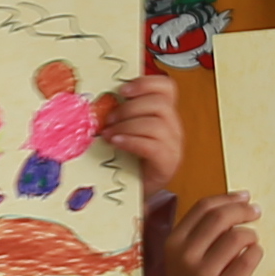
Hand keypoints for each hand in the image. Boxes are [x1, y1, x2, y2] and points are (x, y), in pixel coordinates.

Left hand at [103, 74, 185, 195]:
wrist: (133, 192)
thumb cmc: (128, 159)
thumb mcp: (125, 129)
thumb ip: (121, 113)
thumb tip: (101, 98)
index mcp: (164, 114)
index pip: (167, 87)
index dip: (146, 83)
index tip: (122, 90)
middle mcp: (173, 127)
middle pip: (160, 104)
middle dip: (129, 108)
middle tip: (108, 118)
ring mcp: (174, 146)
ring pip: (157, 124)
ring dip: (127, 126)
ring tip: (108, 133)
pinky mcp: (168, 164)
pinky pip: (153, 146)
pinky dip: (132, 141)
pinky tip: (117, 142)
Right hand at [163, 189, 260, 275]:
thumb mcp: (184, 255)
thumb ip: (201, 230)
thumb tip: (240, 200)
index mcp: (173, 243)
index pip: (203, 208)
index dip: (228, 198)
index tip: (245, 197)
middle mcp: (185, 258)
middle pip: (220, 219)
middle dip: (243, 210)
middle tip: (256, 212)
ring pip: (237, 238)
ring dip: (250, 235)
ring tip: (251, 241)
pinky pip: (248, 260)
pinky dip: (256, 252)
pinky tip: (254, 255)